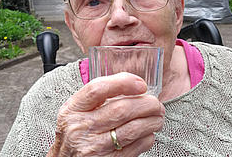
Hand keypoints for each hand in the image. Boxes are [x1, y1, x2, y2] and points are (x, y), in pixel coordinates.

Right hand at [47, 73, 164, 156]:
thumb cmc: (76, 132)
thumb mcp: (78, 111)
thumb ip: (99, 97)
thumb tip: (134, 85)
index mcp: (73, 109)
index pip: (98, 89)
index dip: (123, 83)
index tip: (141, 85)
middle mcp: (81, 128)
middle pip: (121, 109)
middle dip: (146, 104)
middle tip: (156, 104)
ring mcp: (93, 148)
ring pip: (132, 129)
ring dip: (151, 121)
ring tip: (157, 117)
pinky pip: (134, 147)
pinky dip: (147, 138)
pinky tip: (148, 133)